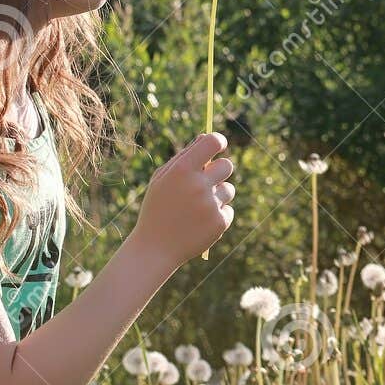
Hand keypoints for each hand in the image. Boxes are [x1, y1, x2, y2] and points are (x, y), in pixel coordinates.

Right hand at [131, 132, 235, 268]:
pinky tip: (199, 224)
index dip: (219, 141)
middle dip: (219, 171)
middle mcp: (198, 185)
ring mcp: (210, 205)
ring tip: (197, 208)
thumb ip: (185, 156)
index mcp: (182, 170)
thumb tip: (206, 136)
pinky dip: (217, 215)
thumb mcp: (162, 180)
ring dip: (218, 195)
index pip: (212, 143)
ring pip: (229, 190)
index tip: (219, 146)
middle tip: (206, 182)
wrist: (155, 248)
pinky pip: (228, 210)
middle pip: (227, 166)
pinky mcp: (220, 223)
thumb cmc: (158, 208)